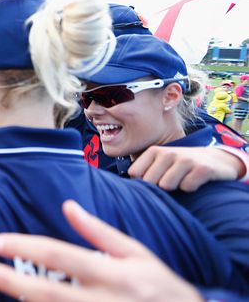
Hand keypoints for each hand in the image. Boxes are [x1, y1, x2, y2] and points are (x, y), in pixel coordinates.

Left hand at [0, 200, 201, 301]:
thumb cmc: (162, 288)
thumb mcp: (138, 254)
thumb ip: (100, 232)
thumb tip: (68, 205)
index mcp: (115, 273)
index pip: (62, 256)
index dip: (26, 248)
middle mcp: (107, 300)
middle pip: (51, 292)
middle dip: (13, 282)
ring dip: (24, 300)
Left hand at [128, 146, 242, 191]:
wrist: (217, 160)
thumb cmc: (181, 166)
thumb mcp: (161, 163)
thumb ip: (143, 171)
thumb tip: (122, 188)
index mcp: (154, 151)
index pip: (134, 173)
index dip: (142, 182)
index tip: (154, 179)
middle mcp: (168, 153)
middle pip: (150, 182)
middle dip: (159, 187)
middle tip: (172, 180)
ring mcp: (186, 160)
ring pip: (166, 185)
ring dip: (176, 188)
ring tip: (183, 180)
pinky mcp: (202, 169)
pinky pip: (187, 187)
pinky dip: (191, 188)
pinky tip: (196, 181)